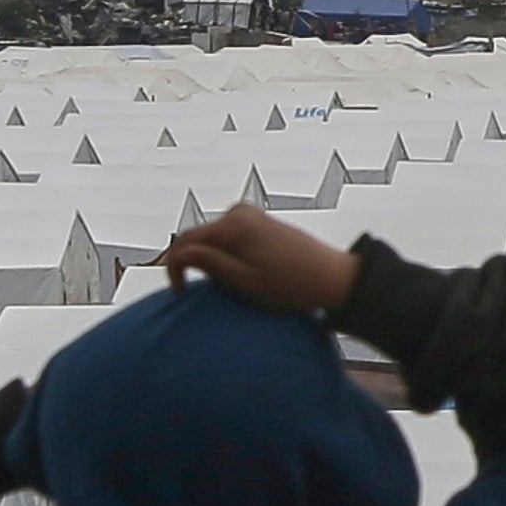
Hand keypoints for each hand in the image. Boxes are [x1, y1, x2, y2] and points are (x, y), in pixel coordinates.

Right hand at [160, 203, 358, 316]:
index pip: (185, 241)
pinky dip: (226, 255)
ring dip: (211, 261)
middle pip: (199, 237)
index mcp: (233, 224)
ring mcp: (250, 214)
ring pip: (213, 238)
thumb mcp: (243, 281)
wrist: (331, 278)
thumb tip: (177, 254)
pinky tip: (241, 275)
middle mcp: (239, 212)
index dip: (174, 267)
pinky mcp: (260, 222)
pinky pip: (229, 237)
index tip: (180, 293)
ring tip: (228, 287)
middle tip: (205, 294)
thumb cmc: (290, 285)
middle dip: (195, 263)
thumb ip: (208, 264)